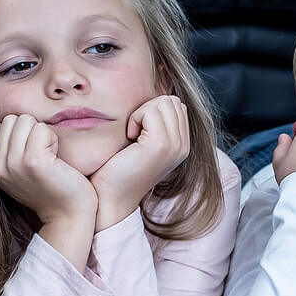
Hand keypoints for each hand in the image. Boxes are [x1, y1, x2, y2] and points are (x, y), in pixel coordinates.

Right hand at [0, 114, 96, 228]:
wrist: (68, 216)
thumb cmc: (51, 190)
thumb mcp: (20, 171)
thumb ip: (10, 150)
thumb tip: (11, 122)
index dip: (20, 135)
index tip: (32, 157)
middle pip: (11, 119)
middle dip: (30, 130)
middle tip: (43, 155)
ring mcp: (14, 163)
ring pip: (25, 120)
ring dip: (42, 134)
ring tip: (49, 157)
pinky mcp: (33, 161)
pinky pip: (41, 128)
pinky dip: (53, 138)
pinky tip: (56, 158)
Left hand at [90, 95, 190, 229]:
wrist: (111, 197)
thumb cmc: (119, 169)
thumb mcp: (143, 143)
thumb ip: (155, 124)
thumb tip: (154, 98)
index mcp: (182, 145)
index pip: (176, 105)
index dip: (152, 110)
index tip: (139, 131)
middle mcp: (183, 146)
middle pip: (171, 101)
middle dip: (148, 109)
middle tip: (134, 132)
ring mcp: (175, 145)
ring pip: (163, 103)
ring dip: (141, 113)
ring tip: (132, 136)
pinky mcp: (161, 145)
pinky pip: (150, 112)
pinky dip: (135, 118)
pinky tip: (129, 138)